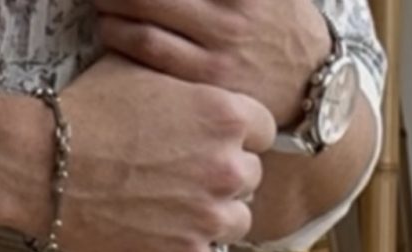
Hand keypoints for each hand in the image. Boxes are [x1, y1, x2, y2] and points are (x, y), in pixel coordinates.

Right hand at [44, 53, 275, 251]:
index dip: (236, 139)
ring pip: (235, 223)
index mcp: (226, 115)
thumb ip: (186, 85)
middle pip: (249, 179)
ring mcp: (210, 217)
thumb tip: (191, 90)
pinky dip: (186, 250)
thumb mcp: (144, 72)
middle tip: (185, 181)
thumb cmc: (87, 113)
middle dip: (222, 179)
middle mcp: (227, 167)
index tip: (213, 147)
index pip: (262, 132)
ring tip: (174, 212)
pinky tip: (158, 235)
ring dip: (211, 218)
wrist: (45, 167)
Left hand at [95, 0, 332, 129]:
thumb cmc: (280, 20)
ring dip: (114, 9)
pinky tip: (111, 30)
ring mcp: (218, 50)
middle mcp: (230, 14)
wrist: (311, 82)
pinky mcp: (206, 83)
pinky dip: (124, 39)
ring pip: (147, 25)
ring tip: (100, 3)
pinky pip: (153, 57)